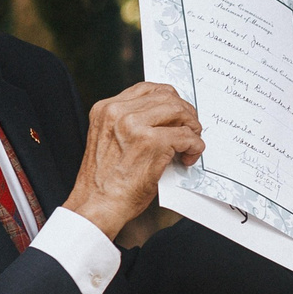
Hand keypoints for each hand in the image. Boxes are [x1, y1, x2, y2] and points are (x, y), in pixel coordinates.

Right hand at [65, 82, 204, 238]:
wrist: (97, 205)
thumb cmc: (105, 181)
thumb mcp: (110, 140)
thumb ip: (131, 123)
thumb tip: (168, 118)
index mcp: (106, 108)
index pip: (147, 88)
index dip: (169, 99)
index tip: (178, 114)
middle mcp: (118, 112)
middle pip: (167, 96)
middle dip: (185, 112)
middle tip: (191, 130)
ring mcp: (134, 125)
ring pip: (179, 111)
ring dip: (192, 127)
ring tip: (190, 144)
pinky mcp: (151, 143)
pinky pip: (186, 136)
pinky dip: (195, 146)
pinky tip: (189, 158)